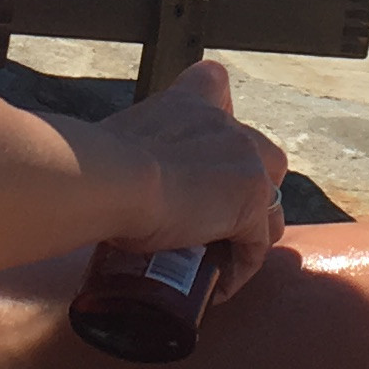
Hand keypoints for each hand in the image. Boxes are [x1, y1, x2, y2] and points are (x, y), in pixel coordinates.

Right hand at [99, 59, 286, 299]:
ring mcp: (247, 161)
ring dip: (249, 231)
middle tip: (210, 223)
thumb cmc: (98, 166)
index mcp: (186, 103)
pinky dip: (240, 267)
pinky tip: (217, 286)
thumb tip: (101, 179)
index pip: (213, 81)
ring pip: (271, 202)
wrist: (114, 180)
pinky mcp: (252, 202)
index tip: (208, 137)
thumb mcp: (112, 144)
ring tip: (218, 260)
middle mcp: (225, 124)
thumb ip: (123, 151)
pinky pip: (257, 244)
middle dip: (245, 189)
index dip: (219, 109)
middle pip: (263, 154)